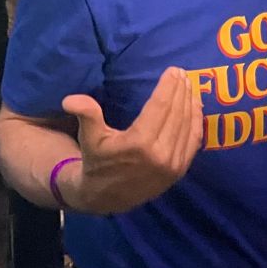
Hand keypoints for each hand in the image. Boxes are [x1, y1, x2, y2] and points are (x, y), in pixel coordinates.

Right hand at [59, 66, 202, 213]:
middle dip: (181, 90)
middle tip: (182, 72)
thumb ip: (86, 115)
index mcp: (139, 144)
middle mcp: (160, 155)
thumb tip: (70, 100)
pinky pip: (194, 140)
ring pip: (188, 125)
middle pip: (177, 113)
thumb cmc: (97, 161)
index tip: (173, 70)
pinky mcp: (180, 171)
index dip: (168, 86)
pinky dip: (197, 121)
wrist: (105, 197)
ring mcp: (173, 165)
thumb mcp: (89, 138)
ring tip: (189, 84)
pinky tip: (195, 106)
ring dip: (190, 102)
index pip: (160, 107)